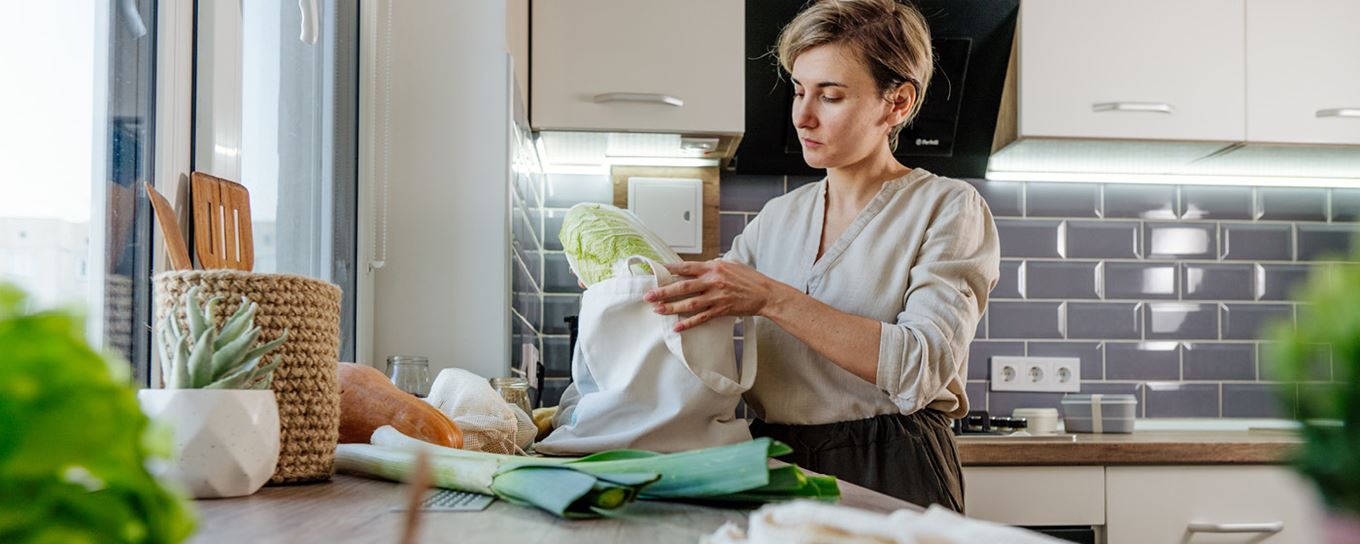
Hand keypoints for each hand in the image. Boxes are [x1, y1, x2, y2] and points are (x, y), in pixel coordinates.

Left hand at [643, 260, 788, 331]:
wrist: (765, 294)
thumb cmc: (749, 279)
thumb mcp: (730, 265)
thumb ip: (712, 266)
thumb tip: (695, 268)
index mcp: (714, 267)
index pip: (687, 267)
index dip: (671, 269)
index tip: (657, 270)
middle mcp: (713, 281)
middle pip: (683, 286)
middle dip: (664, 291)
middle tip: (649, 295)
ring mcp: (717, 297)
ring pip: (689, 303)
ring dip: (671, 307)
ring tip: (657, 310)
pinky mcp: (722, 310)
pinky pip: (702, 318)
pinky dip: (688, 322)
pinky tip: (677, 326)